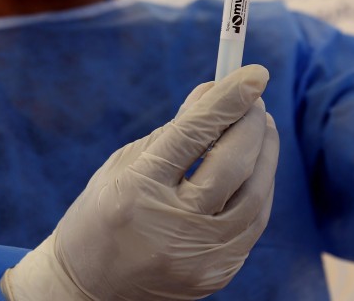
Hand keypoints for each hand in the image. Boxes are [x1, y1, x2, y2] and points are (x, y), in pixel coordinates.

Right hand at [0, 65, 279, 299]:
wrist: (88, 290)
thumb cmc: (102, 214)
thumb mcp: (125, 165)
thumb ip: (174, 131)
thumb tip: (215, 91)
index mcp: (137, 190)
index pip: (193, 134)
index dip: (227, 100)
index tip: (255, 73)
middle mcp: (171, 226)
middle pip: (233, 164)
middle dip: (252, 123)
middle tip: (255, 99)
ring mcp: (198, 257)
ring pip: (255, 194)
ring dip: (265, 153)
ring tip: (261, 128)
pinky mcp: (217, 275)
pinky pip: (252, 223)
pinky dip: (258, 188)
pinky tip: (255, 167)